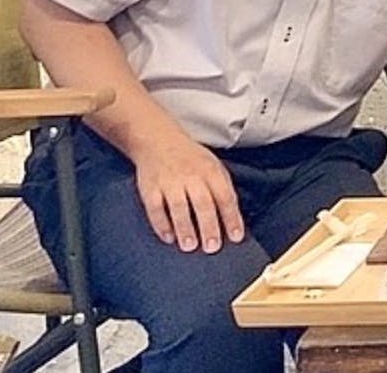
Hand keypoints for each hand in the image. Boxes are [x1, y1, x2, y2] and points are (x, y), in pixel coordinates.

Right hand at [132, 130, 242, 253]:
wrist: (158, 139)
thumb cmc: (190, 159)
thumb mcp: (212, 166)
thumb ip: (222, 189)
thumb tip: (233, 220)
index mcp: (210, 170)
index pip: (224, 195)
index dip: (231, 217)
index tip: (236, 237)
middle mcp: (190, 175)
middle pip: (202, 202)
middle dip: (208, 226)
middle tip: (213, 247)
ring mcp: (169, 181)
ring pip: (178, 206)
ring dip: (185, 227)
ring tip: (190, 246)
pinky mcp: (150, 188)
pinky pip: (155, 208)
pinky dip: (161, 224)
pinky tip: (169, 237)